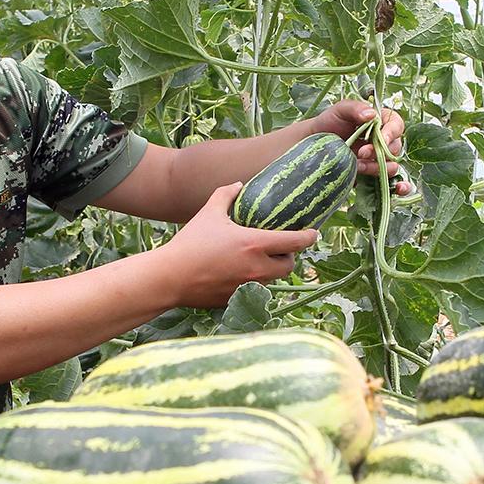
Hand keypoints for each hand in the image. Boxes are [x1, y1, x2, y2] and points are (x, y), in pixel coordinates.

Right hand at [157, 182, 318, 308]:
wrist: (170, 277)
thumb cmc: (190, 243)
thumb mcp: (209, 212)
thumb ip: (226, 195)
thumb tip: (238, 184)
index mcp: (255, 244)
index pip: (296, 242)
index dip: (309, 237)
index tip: (313, 233)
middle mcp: (258, 268)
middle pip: (289, 265)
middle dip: (289, 256)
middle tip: (281, 247)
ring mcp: (249, 287)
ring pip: (274, 280)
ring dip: (273, 270)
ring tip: (261, 260)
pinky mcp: (238, 299)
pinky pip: (256, 290)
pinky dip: (254, 282)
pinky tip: (240, 273)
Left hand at [311, 99, 411, 195]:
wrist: (316, 144)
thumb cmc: (329, 122)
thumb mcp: (341, 110)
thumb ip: (356, 107)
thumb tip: (371, 115)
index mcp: (381, 121)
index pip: (397, 125)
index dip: (392, 133)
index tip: (382, 138)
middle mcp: (384, 140)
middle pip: (395, 147)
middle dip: (380, 152)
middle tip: (361, 152)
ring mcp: (379, 158)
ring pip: (392, 165)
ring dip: (377, 167)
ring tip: (359, 165)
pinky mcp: (373, 174)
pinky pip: (391, 181)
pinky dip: (397, 186)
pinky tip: (396, 188)